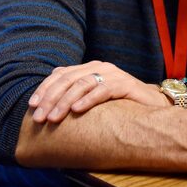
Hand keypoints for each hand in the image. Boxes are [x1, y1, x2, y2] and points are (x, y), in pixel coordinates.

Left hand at [28, 61, 166, 123]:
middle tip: (38, 117)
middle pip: (68, 79)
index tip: (32, 106)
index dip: (44, 89)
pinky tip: (77, 111)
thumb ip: (76, 94)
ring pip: (82, 84)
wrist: (153, 104)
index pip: (61, 74)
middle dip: (50, 98)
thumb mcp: (95, 98)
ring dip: (65, 102)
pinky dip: (88, 100)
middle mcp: (100, 67)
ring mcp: (113, 74)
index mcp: (90, 68)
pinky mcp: (125, 85)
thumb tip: (48, 101)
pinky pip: (103, 90)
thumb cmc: (121, 105)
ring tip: (53, 118)